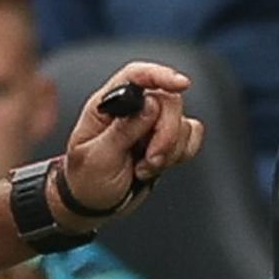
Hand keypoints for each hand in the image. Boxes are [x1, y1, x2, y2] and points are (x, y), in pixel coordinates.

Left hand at [55, 62, 205, 226]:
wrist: (93, 204)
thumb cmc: (87, 179)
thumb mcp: (98, 157)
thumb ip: (123, 130)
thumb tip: (151, 104)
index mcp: (107, 104)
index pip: (136, 76)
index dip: (160, 75)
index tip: (181, 84)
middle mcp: (132, 109)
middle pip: (167, 100)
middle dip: (166, 133)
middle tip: (150, 160)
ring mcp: (151, 124)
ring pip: (182, 121)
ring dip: (170, 150)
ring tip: (144, 169)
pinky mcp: (166, 140)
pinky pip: (191, 136)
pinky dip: (182, 152)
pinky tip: (158, 166)